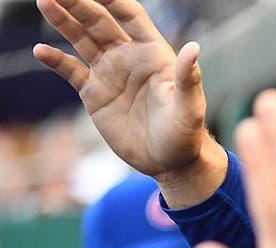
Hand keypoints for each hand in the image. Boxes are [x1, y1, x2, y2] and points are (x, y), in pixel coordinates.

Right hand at [33, 0, 224, 203]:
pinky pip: (71, 71)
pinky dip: (55, 60)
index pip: (129, 15)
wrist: (170, 162)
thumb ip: (188, 78)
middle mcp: (129, 57)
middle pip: (99, 22)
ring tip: (45, 3)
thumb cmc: (186, 134)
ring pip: (82, 39)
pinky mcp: (95, 94)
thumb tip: (193, 48)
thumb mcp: (190, 108)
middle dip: (79, 4)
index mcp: (153, 53)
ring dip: (63, 21)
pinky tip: (40, 51)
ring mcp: (110, 74)